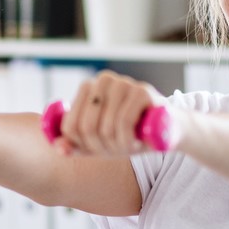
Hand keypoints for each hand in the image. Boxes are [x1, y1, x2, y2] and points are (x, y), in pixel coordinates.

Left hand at [53, 71, 168, 155]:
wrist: (170, 131)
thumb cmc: (132, 135)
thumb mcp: (99, 143)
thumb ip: (76, 145)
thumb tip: (58, 148)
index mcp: (88, 88)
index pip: (69, 126)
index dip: (83, 146)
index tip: (100, 148)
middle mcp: (103, 80)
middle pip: (85, 127)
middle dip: (101, 147)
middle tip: (117, 148)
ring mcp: (123, 83)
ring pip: (104, 128)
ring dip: (118, 146)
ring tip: (130, 144)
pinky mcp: (142, 91)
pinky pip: (123, 124)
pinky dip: (128, 140)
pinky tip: (137, 141)